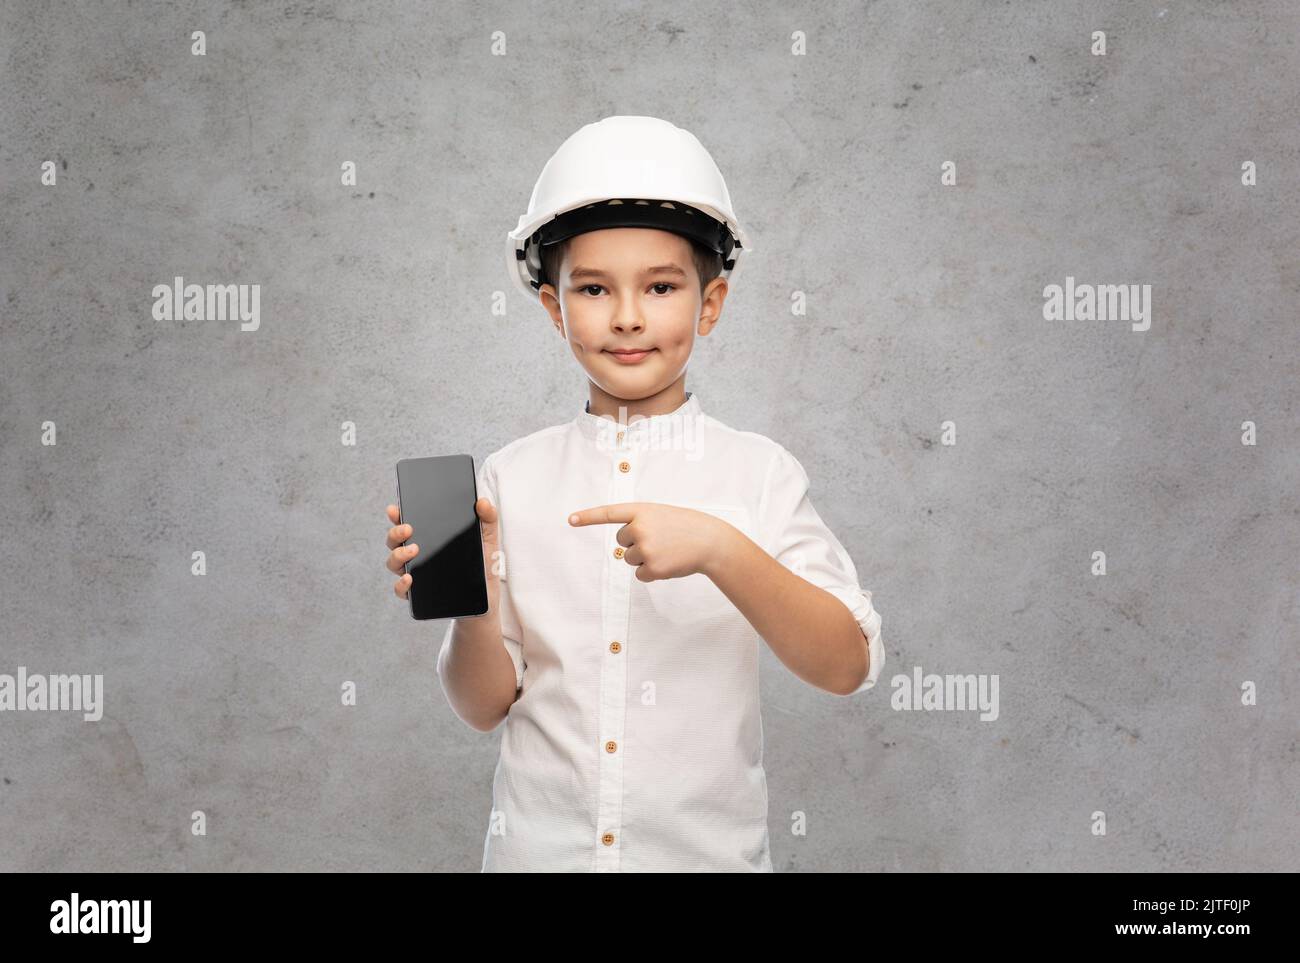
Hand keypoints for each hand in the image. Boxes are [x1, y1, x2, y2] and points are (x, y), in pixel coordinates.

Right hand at [384, 498, 501, 609]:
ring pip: (394, 563)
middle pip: (395, 541)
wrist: (486, 598)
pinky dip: (401, 584)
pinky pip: (401, 590)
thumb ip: (488, 518)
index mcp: (430, 538)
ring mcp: (416, 574)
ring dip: (398, 555)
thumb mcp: (488, 540)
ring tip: (413, 550)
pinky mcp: (418, 595)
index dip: (396, 515)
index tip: (394, 509)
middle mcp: (418, 555)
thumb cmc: (483, 566)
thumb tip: (483, 502)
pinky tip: (410, 578)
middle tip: (408, 529)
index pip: (407, 523)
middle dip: (395, 533)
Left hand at [567, 502, 733, 581]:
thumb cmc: (685, 527)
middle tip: (660, 539)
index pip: (609, 513)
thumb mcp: (661, 515)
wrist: (710, 541)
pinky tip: (668, 563)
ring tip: (667, 550)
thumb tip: (622, 550)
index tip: (570, 520)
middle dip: (635, 543)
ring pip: (629, 559)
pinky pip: (640, 574)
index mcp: (642, 510)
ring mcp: (645, 548)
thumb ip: (640, 524)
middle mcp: (640, 528)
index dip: (588, 517)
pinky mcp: (652, 567)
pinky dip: (652, 572)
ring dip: (645, 558)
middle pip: (620, 542)